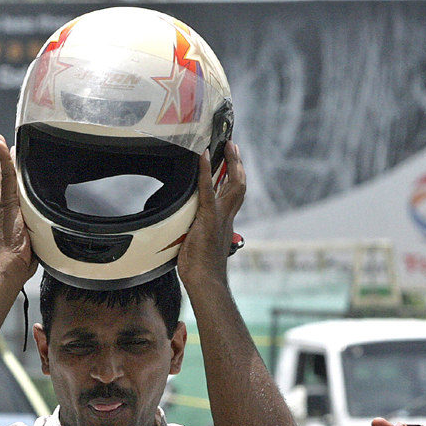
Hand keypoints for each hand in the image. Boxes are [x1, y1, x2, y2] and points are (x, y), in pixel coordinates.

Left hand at [0, 134, 35, 281]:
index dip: (3, 156)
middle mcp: (8, 209)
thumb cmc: (9, 238)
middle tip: (16, 153)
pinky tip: (43, 208)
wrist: (13, 266)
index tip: (1, 140)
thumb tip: (1, 148)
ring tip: (32, 175)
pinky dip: (36, 207)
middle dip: (13, 168)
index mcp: (3, 201)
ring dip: (26, 187)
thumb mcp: (9, 202)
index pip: (3, 173)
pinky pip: (33, 215)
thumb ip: (8, 177)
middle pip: (11, 184)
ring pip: (22, 199)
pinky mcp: (28, 233)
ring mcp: (17, 221)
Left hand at [176, 141, 245, 284]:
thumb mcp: (198, 245)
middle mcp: (227, 217)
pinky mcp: (209, 217)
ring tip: (225, 144)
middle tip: (232, 145)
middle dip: (237, 164)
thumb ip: (196, 232)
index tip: (233, 162)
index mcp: (225, 223)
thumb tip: (187, 228)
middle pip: (239, 184)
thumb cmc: (200, 269)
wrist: (205, 280)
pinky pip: (208, 189)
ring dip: (230, 162)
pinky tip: (204, 156)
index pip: (234, 195)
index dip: (234, 177)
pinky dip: (206, 171)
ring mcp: (220, 216)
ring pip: (233, 184)